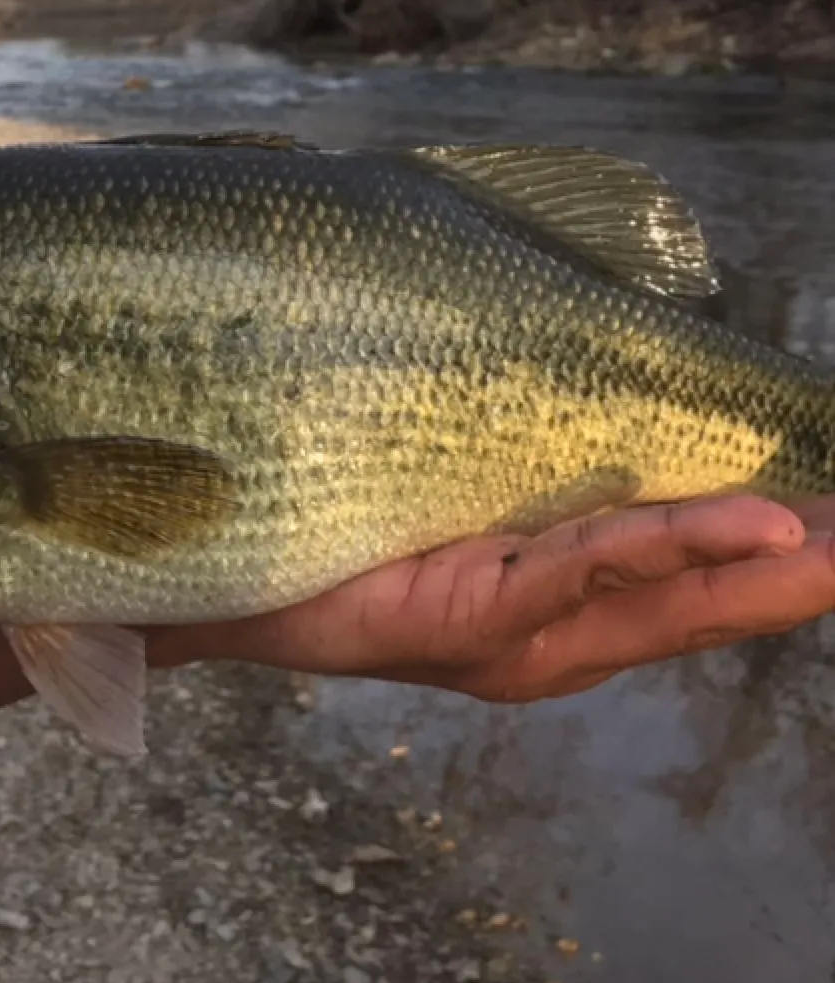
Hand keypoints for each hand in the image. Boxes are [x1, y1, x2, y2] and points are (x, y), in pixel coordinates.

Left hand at [157, 496, 834, 700]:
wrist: (209, 579)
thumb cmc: (316, 518)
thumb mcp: (426, 472)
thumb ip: (493, 441)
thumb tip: (539, 347)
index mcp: (543, 587)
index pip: (673, 559)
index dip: (759, 535)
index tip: (832, 498)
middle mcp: (544, 623)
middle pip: (696, 592)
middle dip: (796, 564)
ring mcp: (512, 635)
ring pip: (665, 593)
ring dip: (766, 560)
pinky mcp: (468, 625)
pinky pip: (579, 576)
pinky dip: (669, 550)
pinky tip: (750, 530)